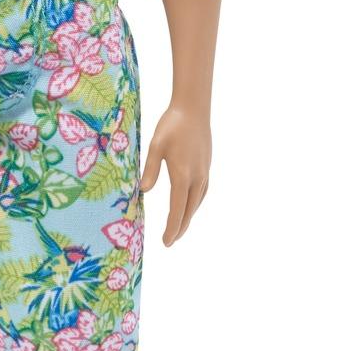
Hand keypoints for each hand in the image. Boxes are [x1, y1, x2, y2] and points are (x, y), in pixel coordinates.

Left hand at [139, 102, 210, 244]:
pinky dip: (195, 203)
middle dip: (180, 227)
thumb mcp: (155, 146)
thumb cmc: (171, 125)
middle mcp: (196, 177)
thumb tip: (143, 191)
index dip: (172, 227)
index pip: (177, 209)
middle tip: (170, 241)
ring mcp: (204, 172)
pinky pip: (202, 192)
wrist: (193, 109)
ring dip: (188, 217)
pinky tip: (190, 204)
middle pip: (189, 210)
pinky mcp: (206, 166)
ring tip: (180, 228)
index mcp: (182, 175)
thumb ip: (150, 169)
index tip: (166, 242)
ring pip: (197, 202)